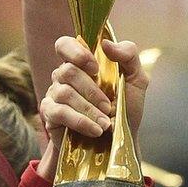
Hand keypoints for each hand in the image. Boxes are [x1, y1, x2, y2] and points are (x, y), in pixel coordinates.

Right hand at [38, 35, 148, 173]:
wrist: (119, 142)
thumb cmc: (126, 109)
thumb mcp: (137, 80)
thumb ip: (129, 55)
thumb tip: (106, 44)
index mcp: (82, 64)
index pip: (64, 45)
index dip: (76, 52)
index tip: (95, 68)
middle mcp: (64, 76)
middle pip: (67, 71)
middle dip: (91, 91)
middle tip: (109, 107)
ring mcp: (54, 95)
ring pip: (64, 92)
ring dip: (88, 109)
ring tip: (105, 123)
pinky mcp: (50, 115)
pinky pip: (59, 112)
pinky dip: (80, 121)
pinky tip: (95, 130)